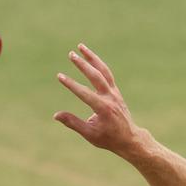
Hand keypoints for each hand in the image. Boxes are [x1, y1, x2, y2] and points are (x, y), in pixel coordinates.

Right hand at [53, 43, 145, 157]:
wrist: (129, 139)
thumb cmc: (108, 138)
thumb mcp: (90, 134)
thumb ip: (73, 123)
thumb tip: (56, 115)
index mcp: (103, 109)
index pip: (84, 93)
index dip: (71, 84)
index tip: (60, 76)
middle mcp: (110, 98)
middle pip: (96, 76)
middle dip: (83, 65)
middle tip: (71, 54)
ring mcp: (114, 93)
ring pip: (103, 71)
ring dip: (92, 58)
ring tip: (80, 46)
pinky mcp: (116, 92)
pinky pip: (107, 74)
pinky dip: (98, 65)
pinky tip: (89, 57)